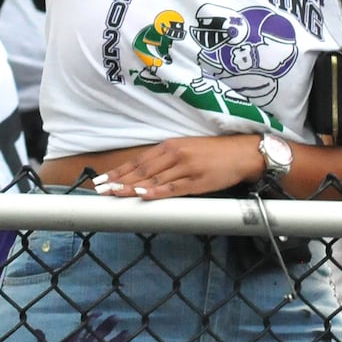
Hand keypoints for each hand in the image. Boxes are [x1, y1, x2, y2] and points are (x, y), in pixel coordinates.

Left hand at [90, 135, 263, 198]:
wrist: (241, 153)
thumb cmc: (212, 152)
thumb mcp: (185, 149)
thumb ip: (165, 159)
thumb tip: (142, 173)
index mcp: (169, 146)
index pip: (138, 161)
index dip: (119, 171)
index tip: (101, 180)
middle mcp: (174, 155)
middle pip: (141, 170)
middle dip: (119, 180)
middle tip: (101, 189)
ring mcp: (186, 168)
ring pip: (153, 179)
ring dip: (132, 188)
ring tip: (114, 194)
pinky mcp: (198, 181)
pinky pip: (174, 188)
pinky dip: (157, 192)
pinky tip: (144, 196)